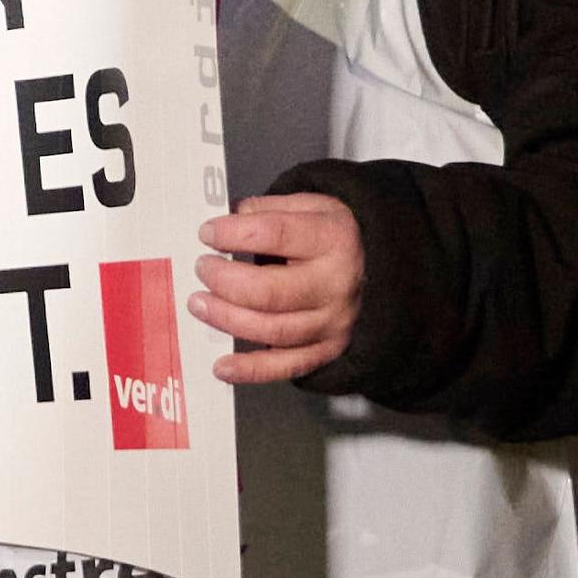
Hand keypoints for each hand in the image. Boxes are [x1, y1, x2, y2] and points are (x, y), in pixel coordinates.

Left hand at [190, 191, 361, 384]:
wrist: (378, 268)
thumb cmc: (333, 236)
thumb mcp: (312, 206)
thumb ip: (269, 209)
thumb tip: (227, 220)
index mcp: (333, 239)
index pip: (276, 234)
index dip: (234, 234)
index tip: (207, 233)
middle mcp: (336, 284)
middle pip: (270, 291)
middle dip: (225, 281)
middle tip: (202, 269)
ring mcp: (333, 322)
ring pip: (272, 330)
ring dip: (227, 319)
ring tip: (199, 304)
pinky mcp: (327, 350)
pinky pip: (285, 367)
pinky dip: (250, 370)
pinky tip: (222, 366)